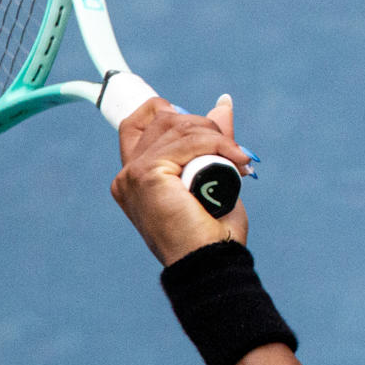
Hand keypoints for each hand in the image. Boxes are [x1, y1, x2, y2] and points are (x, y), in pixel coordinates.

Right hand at [111, 94, 253, 265]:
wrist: (210, 262)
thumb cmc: (212, 230)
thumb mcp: (213, 174)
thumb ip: (212, 141)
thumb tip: (223, 102)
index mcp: (134, 176)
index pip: (139, 121)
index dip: (168, 110)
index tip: (207, 124)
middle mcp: (126, 174)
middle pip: (164, 119)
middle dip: (203, 126)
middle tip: (232, 152)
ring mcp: (133, 174)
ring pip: (178, 127)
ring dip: (217, 137)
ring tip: (238, 161)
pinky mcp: (146, 174)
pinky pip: (188, 142)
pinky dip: (219, 145)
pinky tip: (236, 161)